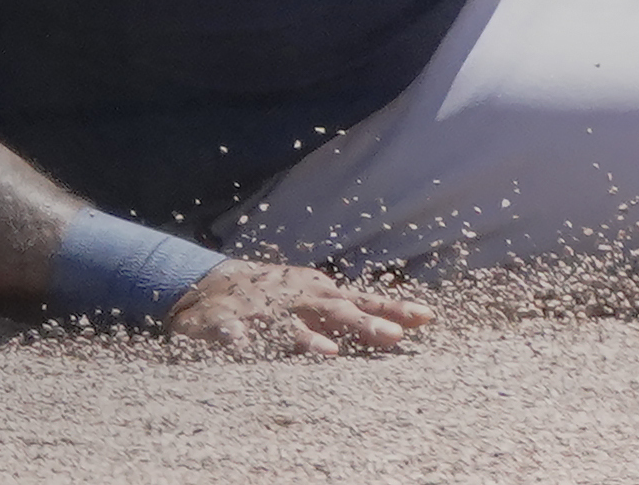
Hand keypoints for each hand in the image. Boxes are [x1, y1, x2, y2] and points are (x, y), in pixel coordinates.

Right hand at [164, 257, 435, 354]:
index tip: (426, 318)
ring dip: (309, 339)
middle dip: (365, 325)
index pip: (365, 302)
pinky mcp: (226, 323)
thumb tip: (405, 324)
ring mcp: (264, 312)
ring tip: (330, 352)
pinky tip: (241, 349)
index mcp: (322, 296)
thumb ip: (355, 313)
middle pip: (336, 313)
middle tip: (393, 337)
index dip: (394, 311)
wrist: (213, 286)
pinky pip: (229, 333)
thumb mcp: (318, 298)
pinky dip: (235, 340)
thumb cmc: (280, 296)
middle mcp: (300, 301)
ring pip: (288, 326)